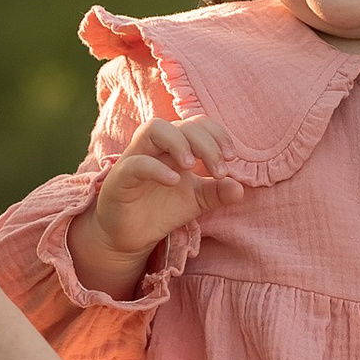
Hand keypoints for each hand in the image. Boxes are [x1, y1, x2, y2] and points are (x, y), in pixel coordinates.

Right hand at [69, 105, 238, 296]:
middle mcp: (156, 146)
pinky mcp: (120, 177)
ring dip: (178, 142)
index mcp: (175, 146)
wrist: (129, 236)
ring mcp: (136, 158)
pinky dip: (157, 168)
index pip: (198, 123)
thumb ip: (217, 192)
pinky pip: (136, 163)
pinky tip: (174, 181)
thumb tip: (240, 188)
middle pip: (182, 124)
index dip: (217, 134)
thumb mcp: (196, 201)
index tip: (231, 158)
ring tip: (191, 166)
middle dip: (206, 143)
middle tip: (219, 171)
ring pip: (154, 129)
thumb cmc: (161, 209)